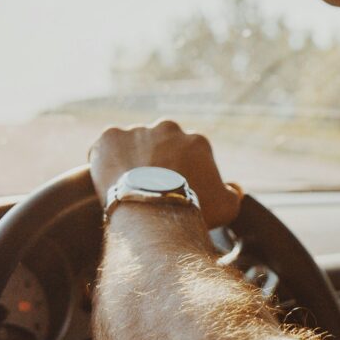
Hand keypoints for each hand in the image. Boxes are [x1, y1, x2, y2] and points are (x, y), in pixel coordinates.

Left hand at [87, 119, 243, 229]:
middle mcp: (169, 128)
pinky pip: (105, 148)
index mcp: (196, 141)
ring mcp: (138, 130)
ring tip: (127, 188)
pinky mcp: (110, 137)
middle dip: (156, 161)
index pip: (188, 154)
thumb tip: (234, 187)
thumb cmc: (193, 210)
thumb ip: (233, 194)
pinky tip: (109, 182)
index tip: (172, 190)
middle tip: (149, 189)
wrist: (154, 211)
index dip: (180, 173)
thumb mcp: (227, 207)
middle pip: (160, 145)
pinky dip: (105, 161)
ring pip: (132, 145)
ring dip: (131, 160)